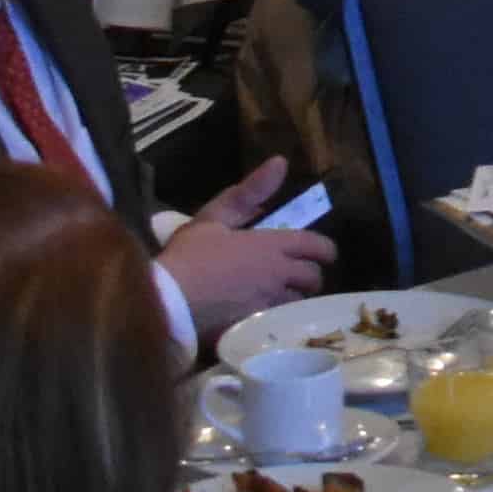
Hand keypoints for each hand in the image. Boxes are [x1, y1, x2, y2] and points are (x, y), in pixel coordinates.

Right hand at [157, 154, 334, 321]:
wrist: (167, 301)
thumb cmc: (189, 255)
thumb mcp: (215, 216)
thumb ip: (249, 192)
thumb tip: (280, 162)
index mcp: (272, 246)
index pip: (316, 246)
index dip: (325, 250)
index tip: (324, 254)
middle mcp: (278, 275)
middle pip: (313, 278)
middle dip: (310, 276)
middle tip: (298, 276)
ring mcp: (268, 305)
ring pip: (297, 303)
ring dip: (294, 298)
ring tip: (279, 296)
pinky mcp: (255, 329)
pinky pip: (277, 323)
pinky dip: (275, 319)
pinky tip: (261, 317)